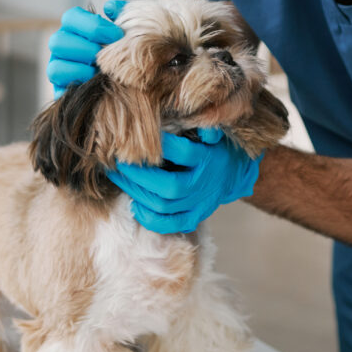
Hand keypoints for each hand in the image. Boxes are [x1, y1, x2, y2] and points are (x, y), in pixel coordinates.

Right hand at [46, 0, 125, 95]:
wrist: (134, 78)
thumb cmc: (127, 48)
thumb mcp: (128, 29)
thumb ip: (123, 13)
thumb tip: (109, 8)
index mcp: (75, 27)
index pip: (70, 17)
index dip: (93, 25)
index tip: (117, 35)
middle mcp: (62, 46)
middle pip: (57, 41)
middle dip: (86, 49)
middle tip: (108, 56)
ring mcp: (58, 68)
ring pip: (55, 67)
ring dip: (81, 69)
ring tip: (102, 72)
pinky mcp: (61, 90)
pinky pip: (59, 89)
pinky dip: (79, 85)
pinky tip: (97, 84)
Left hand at [108, 128, 262, 233]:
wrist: (233, 173)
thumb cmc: (215, 147)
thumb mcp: (215, 133)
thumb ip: (208, 127)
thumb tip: (205, 128)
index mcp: (208, 159)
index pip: (184, 153)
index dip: (162, 145)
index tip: (139, 136)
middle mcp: (201, 184)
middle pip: (169, 186)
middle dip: (139, 175)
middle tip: (119, 161)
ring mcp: (197, 204)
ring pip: (163, 206)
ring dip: (137, 193)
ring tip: (119, 177)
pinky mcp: (193, 217)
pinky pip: (169, 224)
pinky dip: (149, 218)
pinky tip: (134, 205)